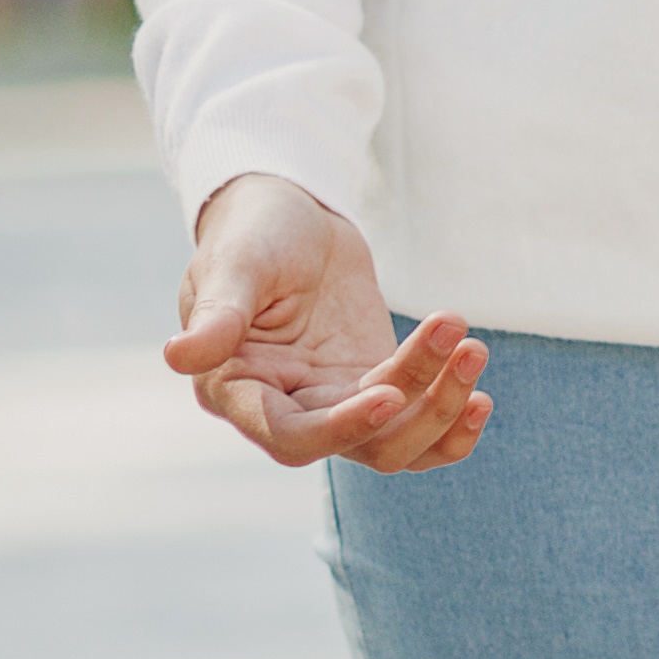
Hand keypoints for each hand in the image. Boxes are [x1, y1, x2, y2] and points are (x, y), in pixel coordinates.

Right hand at [163, 171, 492, 470]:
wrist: (289, 213)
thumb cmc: (250, 234)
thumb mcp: (234, 265)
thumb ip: (218, 314)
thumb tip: (178, 356)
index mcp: (240, 392)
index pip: (293, 438)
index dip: (342, 429)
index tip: (390, 395)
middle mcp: (288, 410)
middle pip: (362, 445)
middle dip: (422, 408)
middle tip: (466, 348)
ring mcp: (336, 400)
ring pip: (397, 441)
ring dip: (445, 407)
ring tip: (474, 348)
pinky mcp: (374, 381)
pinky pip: (417, 421)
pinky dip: (450, 416)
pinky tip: (481, 392)